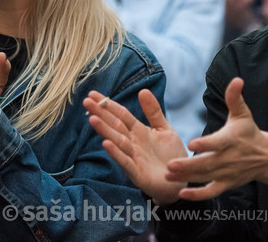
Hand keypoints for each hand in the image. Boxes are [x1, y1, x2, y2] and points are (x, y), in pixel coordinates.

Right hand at [84, 89, 187, 205]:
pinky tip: (106, 144)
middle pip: (115, 126)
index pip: (120, 115)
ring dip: (105, 131)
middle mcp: (132, 144)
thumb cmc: (170, 155)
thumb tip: (143, 90)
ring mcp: (133, 158)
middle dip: (101, 114)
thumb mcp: (164, 129)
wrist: (181, 178)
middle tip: (86, 102)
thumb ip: (153, 111)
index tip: (93, 94)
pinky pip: (125, 162)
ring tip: (93, 119)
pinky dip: (116, 153)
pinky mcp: (137, 174)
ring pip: (117, 142)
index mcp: (138, 131)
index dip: (108, 104)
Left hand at [165, 78, 267, 200]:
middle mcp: (229, 158)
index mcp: (231, 139)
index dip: (206, 143)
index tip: (191, 143)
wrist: (266, 157)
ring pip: (206, 177)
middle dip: (189, 165)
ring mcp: (227, 173)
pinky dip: (198, 195)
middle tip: (170, 165)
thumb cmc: (249, 132)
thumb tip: (236, 80)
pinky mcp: (226, 184)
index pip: (218, 142)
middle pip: (208, 163)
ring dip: (187, 178)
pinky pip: (211, 192)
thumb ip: (235, 98)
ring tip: (168, 176)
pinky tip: (182, 194)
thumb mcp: (243, 113)